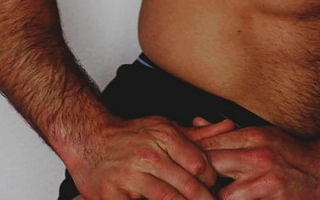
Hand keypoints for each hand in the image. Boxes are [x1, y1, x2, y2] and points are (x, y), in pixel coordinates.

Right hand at [69, 115, 234, 198]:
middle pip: (187, 185)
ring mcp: (131, 176)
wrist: (89, 139)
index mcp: (164, 136)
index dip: (211, 181)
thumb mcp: (164, 128)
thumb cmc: (130, 136)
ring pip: (168, 199)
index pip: (199, 164)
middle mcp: (149, 155)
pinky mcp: (114, 196)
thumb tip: (229, 127)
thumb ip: (198, 134)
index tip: (216, 191)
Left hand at [195, 121, 319, 199]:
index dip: (192, 157)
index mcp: (253, 136)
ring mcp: (267, 180)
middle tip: (188, 187)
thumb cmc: (290, 154)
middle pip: (213, 166)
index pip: (210, 144)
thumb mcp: (260, 135)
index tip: (181, 166)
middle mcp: (258, 155)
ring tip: (208, 199)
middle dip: (199, 180)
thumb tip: (195, 123)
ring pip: (224, 194)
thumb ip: (227, 133)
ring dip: (216, 199)